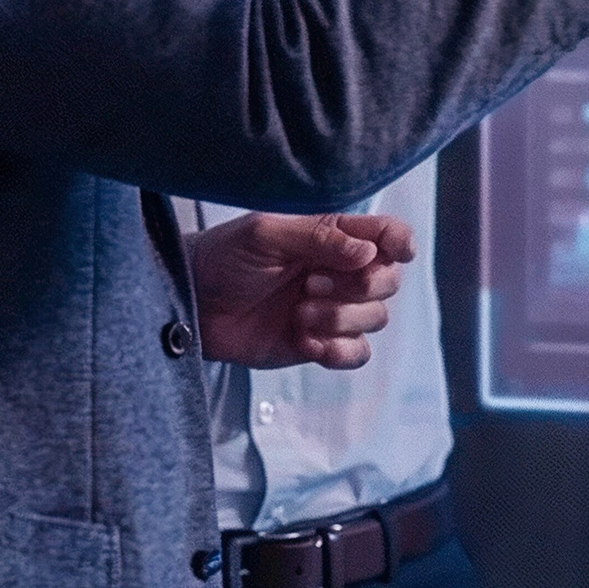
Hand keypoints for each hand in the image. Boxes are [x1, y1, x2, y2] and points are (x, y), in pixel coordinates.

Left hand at [189, 212, 414, 370]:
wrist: (190, 304)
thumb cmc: (222, 258)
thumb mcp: (264, 235)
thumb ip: (317, 237)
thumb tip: (367, 251)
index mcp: (330, 236)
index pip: (385, 233)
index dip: (399, 242)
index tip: (391, 253)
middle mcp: (337, 271)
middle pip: (388, 281)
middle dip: (360, 287)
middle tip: (311, 285)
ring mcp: (330, 309)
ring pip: (376, 318)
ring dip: (341, 319)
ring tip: (299, 314)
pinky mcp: (318, 344)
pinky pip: (357, 354)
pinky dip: (338, 351)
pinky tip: (304, 341)